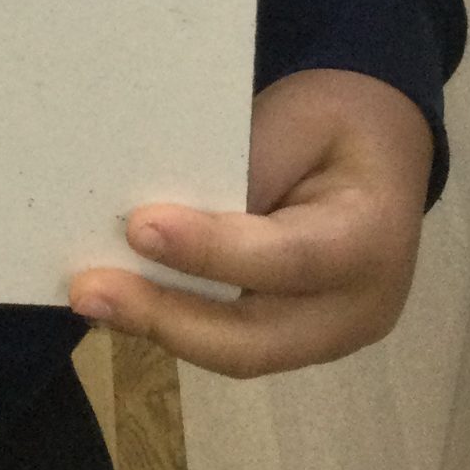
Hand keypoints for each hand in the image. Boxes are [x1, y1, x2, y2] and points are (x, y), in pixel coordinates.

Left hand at [67, 68, 433, 376]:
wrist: (381, 147)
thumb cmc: (332, 122)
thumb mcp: (295, 118)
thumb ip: (242, 168)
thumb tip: (158, 207)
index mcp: (371, 238)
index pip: (287, 258)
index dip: (211, 251)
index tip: (138, 228)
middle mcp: (358, 307)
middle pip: (255, 337)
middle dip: (165, 317)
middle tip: (88, 289)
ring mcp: (329, 336)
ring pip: (236, 352)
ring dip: (158, 326)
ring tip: (91, 296)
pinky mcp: (296, 340)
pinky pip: (232, 341)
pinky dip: (176, 322)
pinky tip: (123, 299)